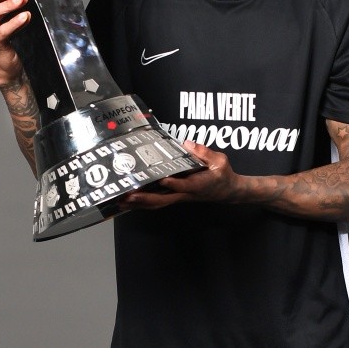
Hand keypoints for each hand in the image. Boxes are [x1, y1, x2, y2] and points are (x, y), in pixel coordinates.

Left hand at [120, 141, 240, 210]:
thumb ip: (205, 153)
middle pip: (162, 200)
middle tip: (127, 196)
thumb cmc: (223, 175)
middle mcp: (185, 194)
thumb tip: (187, 144)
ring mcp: (178, 197)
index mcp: (198, 185)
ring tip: (121, 200)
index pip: (184, 186)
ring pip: (156, 204)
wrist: (227, 191)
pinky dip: (141, 203)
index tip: (163, 180)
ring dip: (138, 203)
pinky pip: (156, 202)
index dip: (173, 184)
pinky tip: (128, 200)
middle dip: (144, 199)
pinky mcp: (174, 196)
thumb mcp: (220, 161)